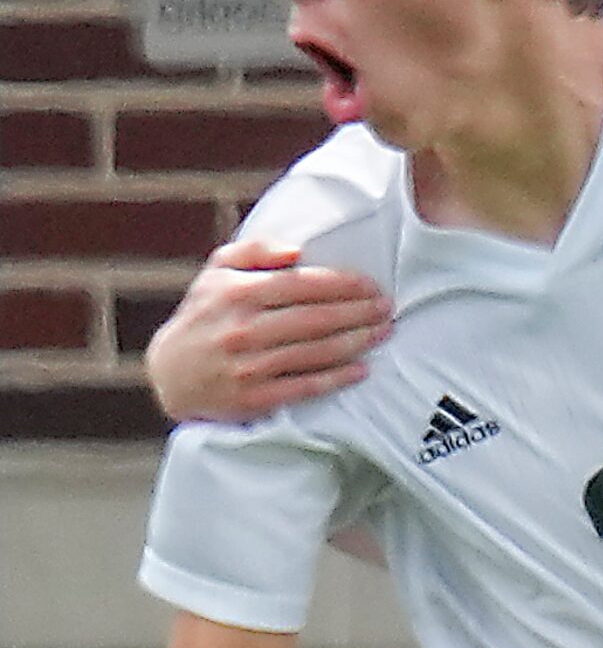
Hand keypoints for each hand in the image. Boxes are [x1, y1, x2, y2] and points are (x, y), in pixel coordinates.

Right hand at [146, 239, 391, 421]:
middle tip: (388, 308)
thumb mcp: (216, 272)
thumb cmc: (204, 316)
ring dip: (356, 342)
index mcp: (237, 293)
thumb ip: (255, 251)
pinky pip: (304, 386)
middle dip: (358, 312)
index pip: (302, 285)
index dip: (342, 284)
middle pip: (315, 319)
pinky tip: (361, 370)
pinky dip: (336, 378)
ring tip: (383, 332)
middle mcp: (243, 328)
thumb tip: (296, 250)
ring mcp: (249, 365)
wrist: (169, 375)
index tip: (372, 284)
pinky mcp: (253, 398)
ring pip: (315, 352)